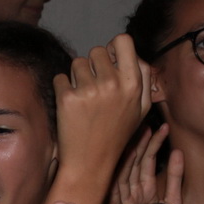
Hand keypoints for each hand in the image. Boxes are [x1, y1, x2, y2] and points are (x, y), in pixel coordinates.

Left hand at [55, 37, 151, 173]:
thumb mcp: (141, 110)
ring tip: (84, 100)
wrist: (90, 163)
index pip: (123, 40)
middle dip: (93, 66)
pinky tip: (71, 107)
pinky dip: (62, 89)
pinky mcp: (68, 98)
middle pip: (96, 51)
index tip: (108, 62)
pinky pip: (60, 78)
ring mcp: (89, 90)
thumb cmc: (116, 135)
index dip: (112, 48)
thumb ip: (143, 79)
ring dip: (77, 77)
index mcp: (133, 84)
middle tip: (93, 87)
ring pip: (77, 63)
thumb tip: (135, 54)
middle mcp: (113, 83)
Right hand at [110, 124, 183, 203]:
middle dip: (141, 144)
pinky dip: (120, 173)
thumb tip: (178, 151)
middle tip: (147, 125)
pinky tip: (126, 158)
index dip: (154, 144)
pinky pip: (116, 188)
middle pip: (135, 163)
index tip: (163, 128)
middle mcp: (133, 190)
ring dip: (131, 154)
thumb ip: (175, 178)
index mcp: (145, 188)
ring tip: (138, 136)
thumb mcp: (173, 200)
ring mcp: (124, 199)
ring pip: (125, 172)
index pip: (147, 161)